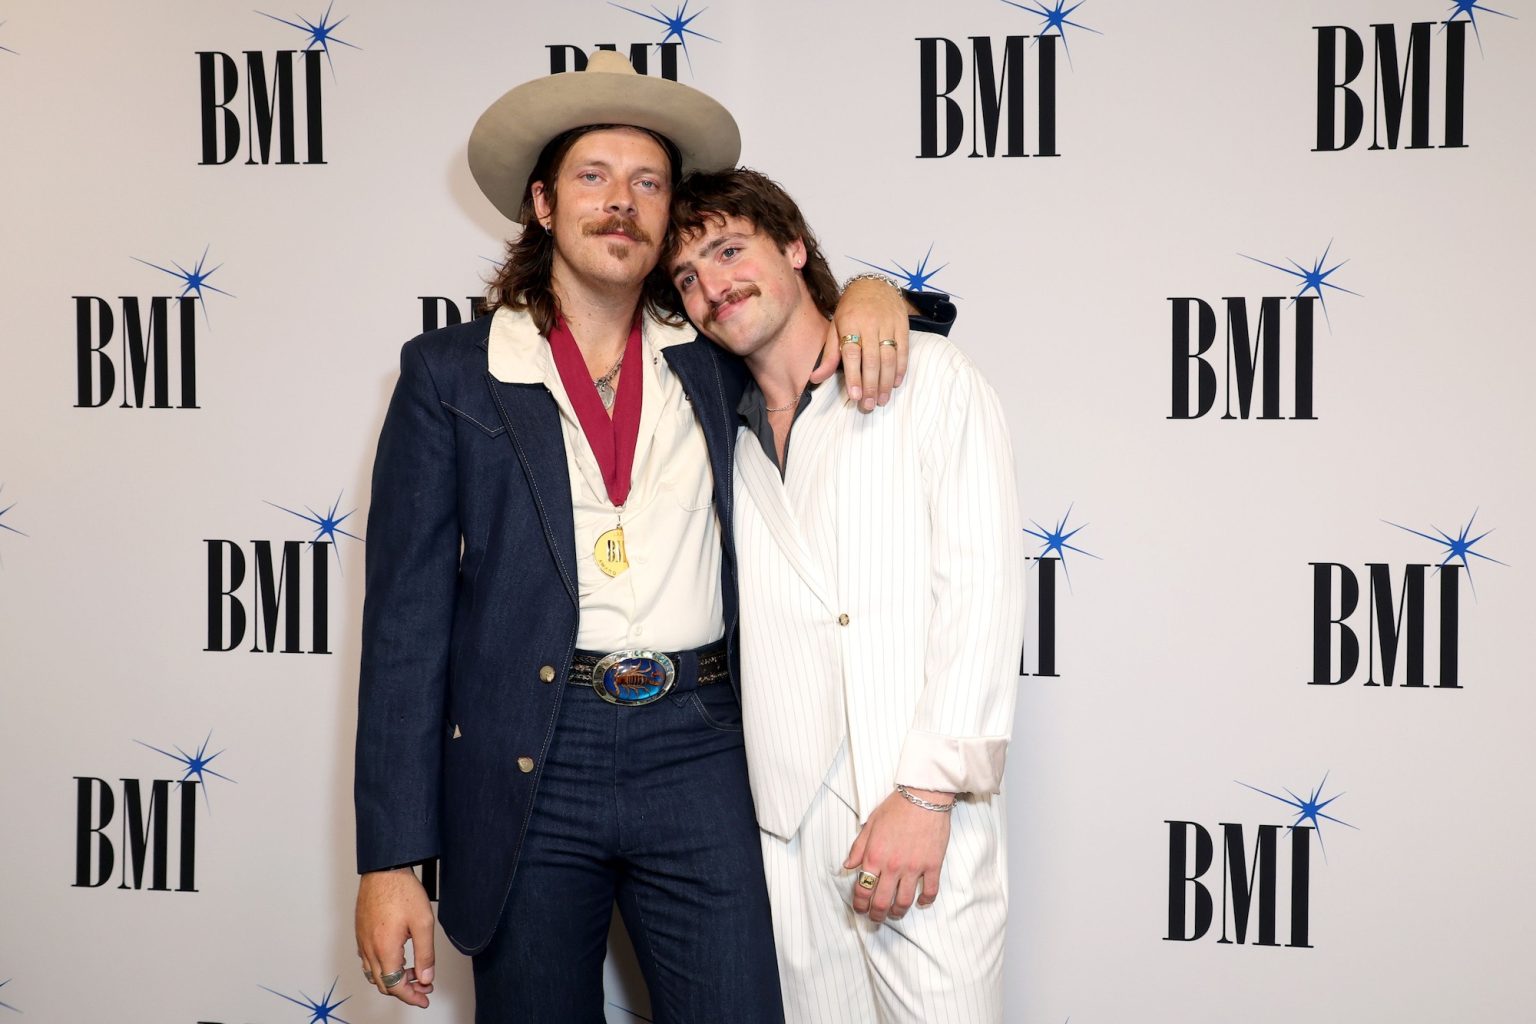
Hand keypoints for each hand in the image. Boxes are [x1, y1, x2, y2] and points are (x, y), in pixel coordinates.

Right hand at [356, 867, 436, 1008]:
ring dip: (393, 979)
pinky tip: (397, 959)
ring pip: (374, 974)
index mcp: (384, 950)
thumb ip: (426, 954)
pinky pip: (368, 960)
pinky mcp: (361, 933)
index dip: (412, 996)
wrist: (384, 869)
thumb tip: (426, 977)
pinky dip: (383, 967)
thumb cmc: (401, 891)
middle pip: (384, 984)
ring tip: (413, 973)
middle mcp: (369, 949)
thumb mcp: (424, 923)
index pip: (396, 986)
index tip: (424, 998)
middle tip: (424, 986)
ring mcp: (362, 941)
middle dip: (405, 990)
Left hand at [812, 278, 910, 411]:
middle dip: (871, 385)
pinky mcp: (903, 325)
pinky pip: (903, 350)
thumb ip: (829, 354)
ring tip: (882, 400)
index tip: (854, 396)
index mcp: (850, 323)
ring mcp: (889, 324)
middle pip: (872, 359)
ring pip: (889, 357)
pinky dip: (900, 369)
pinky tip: (895, 383)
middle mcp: (870, 324)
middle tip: (869, 405)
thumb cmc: (850, 309)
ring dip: (886, 382)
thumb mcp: (835, 327)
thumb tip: (815, 379)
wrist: (874, 284)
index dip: (854, 376)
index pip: (852, 353)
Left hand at [842, 787, 953, 921]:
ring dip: (898, 912)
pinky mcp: (933, 865)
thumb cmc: (896, 807)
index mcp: (874, 856)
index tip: (860, 909)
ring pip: (904, 901)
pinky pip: (930, 891)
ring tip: (895, 913)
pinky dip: (925, 900)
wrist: (924, 796)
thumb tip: (848, 866)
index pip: (862, 889)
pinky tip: (920, 901)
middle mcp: (892, 866)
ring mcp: (914, 867)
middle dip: (876, 915)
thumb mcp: (870, 824)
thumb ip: (858, 848)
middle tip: (875, 918)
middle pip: (882, 901)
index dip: (859, 904)